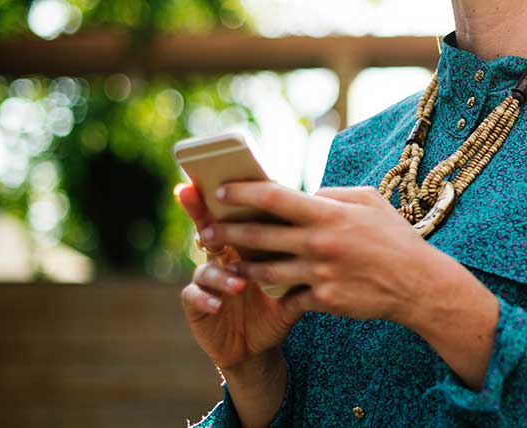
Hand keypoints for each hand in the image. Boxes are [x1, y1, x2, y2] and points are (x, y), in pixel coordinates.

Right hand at [174, 183, 303, 372]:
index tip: (224, 179)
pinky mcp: (196, 304)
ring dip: (221, 274)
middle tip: (202, 205)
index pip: (236, 215)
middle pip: (208, 228)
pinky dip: (206, 297)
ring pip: (206, 267)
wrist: (259, 346)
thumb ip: (304, 257)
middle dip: (200, 213)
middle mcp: (221, 256)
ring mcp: (206, 279)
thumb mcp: (294, 282)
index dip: (227, 197)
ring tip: (239, 284)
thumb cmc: (278, 307)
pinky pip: (193, 296)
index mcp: (244, 245)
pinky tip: (218, 304)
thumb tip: (333, 231)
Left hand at [207, 182, 501, 389]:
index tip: (220, 191)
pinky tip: (263, 288)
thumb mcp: (368, 201)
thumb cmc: (393, 237)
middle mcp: (319, 243)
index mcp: (328, 213)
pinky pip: (289, 296)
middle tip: (205, 231)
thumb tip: (305, 194)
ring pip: (264, 271)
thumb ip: (332, 195)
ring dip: (241, 266)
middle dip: (225, 232)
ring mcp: (319, 274)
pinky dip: (276, 291)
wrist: (417, 284)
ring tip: (225, 262)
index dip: (242, 193)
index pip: (274, 197)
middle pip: (258, 236)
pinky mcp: (323, 300)